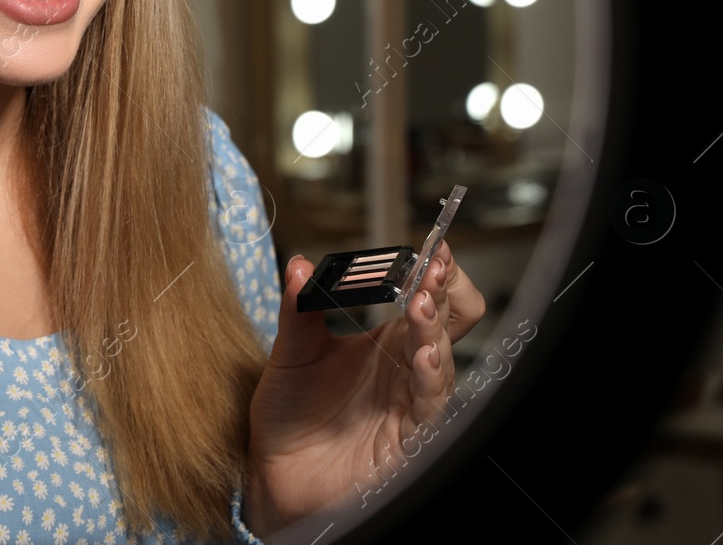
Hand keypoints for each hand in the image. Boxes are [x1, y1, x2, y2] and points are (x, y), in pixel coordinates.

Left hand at [243, 241, 485, 533]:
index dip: (435, 272)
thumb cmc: (290, 416)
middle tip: (433, 267)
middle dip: (444, 291)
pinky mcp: (407, 439)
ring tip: (421, 303)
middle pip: (447, 323)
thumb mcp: (289, 354)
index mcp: (387, 342)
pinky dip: (431, 378)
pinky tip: (424, 355)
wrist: (274, 475)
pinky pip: (430, 407)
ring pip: (443, 360)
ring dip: (435, 329)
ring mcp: (409, 404)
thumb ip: (297, 309)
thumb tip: (298, 266)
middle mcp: (405, 370)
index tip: (432, 247)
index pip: (429, 299)